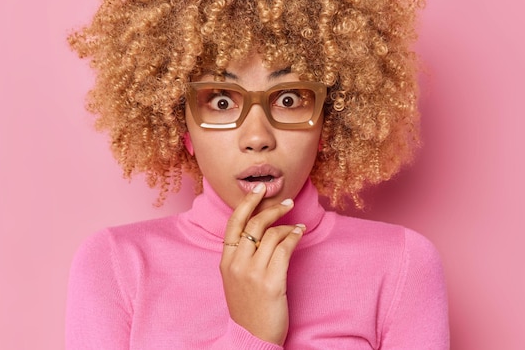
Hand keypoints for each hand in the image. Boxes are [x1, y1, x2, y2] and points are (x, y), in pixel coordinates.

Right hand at [220, 183, 305, 345]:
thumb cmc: (247, 308)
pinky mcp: (271, 282)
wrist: (252, 338)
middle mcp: (237, 264)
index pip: (234, 223)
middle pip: (255, 224)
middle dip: (273, 208)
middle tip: (287, 203)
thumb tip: (260, 229)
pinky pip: (285, 248)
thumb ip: (241, 256)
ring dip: (288, 226)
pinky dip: (294, 237)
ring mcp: (253, 273)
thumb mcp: (235, 280)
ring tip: (297, 226)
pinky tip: (299, 234)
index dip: (247, 202)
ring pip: (272, 234)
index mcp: (225, 262)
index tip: (259, 189)